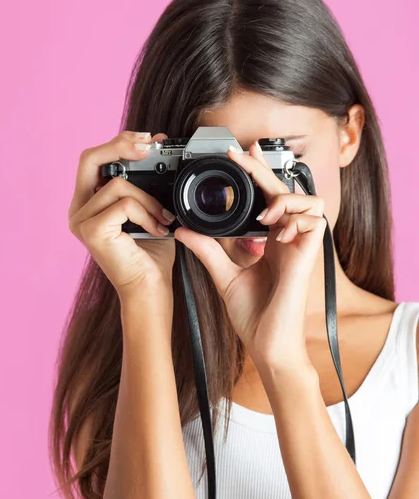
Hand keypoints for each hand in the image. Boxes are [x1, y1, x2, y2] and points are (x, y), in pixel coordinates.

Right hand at [68, 130, 175, 299]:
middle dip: (120, 145)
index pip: (93, 160)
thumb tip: (154, 149)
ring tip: (164, 217)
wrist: (149, 289)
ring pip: (116, 184)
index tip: (149, 140)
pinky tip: (158, 229)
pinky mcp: (92, 230)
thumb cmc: (150, 254)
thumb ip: (143, 183)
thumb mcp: (147, 210)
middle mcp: (78, 210)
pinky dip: (146, 213)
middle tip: (149, 146)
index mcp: (88, 203)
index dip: (119, 143)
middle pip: (89, 158)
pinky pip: (124, 204)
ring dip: (148, 198)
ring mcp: (81, 221)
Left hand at [173, 142, 326, 370]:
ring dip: (286, 199)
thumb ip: (207, 249)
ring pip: (310, 201)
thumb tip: (183, 230)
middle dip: (263, 169)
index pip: (267, 198)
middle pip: (284, 191)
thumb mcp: (223, 274)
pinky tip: (276, 230)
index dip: (257, 174)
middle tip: (242, 154)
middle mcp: (287, 240)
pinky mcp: (308, 257)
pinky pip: (315, 222)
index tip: (240, 154)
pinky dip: (296, 219)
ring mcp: (299, 247)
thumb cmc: (252, 314)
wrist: (266, 343)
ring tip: (264, 214)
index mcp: (270, 241)